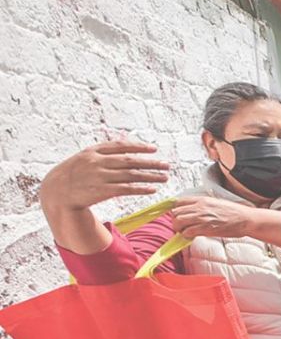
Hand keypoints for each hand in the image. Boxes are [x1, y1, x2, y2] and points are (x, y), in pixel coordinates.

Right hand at [40, 140, 169, 211]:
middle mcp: (97, 162)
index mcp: (93, 151)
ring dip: (150, 176)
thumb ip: (103, 153)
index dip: (138, 146)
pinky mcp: (102, 191)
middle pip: (130, 161)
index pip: (120, 146)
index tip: (154, 148)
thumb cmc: (73, 174)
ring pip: (131, 175)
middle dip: (150, 163)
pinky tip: (152, 189)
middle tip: (166, 165)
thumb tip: (127, 150)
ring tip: (164, 177)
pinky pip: (126, 189)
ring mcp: (100, 177)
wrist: (56, 192)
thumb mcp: (83, 158)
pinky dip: (141, 189)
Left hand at [172, 195, 253, 238]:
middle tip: (181, 226)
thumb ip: (201, 205)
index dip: (175, 209)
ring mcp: (202, 218)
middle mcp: (199, 207)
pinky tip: (192, 236)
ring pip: (178, 221)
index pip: (178, 201)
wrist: (245, 219)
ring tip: (185, 232)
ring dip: (179, 228)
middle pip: (175, 212)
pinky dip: (186, 235)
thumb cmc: (233, 212)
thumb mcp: (215, 202)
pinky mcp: (206, 229)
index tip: (177, 215)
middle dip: (176, 220)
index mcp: (202, 200)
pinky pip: (187, 232)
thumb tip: (191, 211)